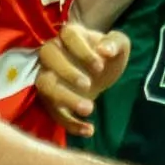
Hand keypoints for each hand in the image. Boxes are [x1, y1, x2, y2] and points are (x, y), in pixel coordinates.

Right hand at [33, 21, 130, 135]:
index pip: (68, 35)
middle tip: (89, 85)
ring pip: (45, 85)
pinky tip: (89, 130)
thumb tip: (105, 50)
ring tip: (89, 109)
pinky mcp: (50, 99)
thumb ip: (115, 43)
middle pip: (48, 56)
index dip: (82, 50)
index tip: (100, 66)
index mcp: (70, 35)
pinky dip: (69, 123)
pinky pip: (53, 111)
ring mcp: (48, 75)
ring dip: (64, 98)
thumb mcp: (119, 45)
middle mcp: (53, 53)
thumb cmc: (107, 54)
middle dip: (67, 72)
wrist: (101, 71)